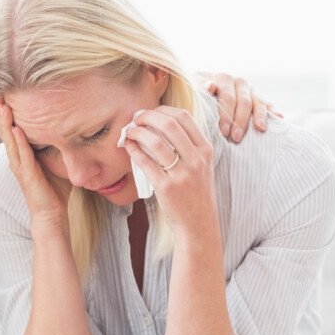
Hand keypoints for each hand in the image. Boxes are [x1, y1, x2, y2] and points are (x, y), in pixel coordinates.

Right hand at [0, 94, 68, 226]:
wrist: (52, 214)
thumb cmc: (55, 187)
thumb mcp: (58, 158)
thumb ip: (59, 142)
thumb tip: (74, 123)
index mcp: (21, 151)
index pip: (10, 125)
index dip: (4, 108)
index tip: (1, 89)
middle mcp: (16, 156)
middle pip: (3, 128)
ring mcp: (19, 165)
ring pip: (8, 138)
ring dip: (4, 121)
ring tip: (0, 103)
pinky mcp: (26, 175)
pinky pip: (21, 155)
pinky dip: (18, 141)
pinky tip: (16, 128)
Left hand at [121, 106, 218, 237]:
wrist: (199, 224)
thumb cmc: (196, 193)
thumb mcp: (201, 166)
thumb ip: (188, 146)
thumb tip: (160, 124)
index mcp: (206, 150)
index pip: (184, 117)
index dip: (162, 110)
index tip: (150, 112)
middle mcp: (196, 159)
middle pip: (169, 124)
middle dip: (147, 116)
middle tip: (135, 118)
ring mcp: (182, 173)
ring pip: (156, 141)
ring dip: (137, 132)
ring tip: (129, 131)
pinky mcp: (166, 187)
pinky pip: (145, 162)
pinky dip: (133, 150)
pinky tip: (128, 146)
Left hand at [197, 71, 282, 142]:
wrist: (201, 91)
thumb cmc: (196, 94)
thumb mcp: (193, 89)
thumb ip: (199, 87)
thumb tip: (211, 86)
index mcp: (223, 78)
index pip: (228, 97)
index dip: (226, 115)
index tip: (223, 131)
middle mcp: (239, 82)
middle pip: (244, 102)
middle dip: (240, 121)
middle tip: (236, 138)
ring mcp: (250, 90)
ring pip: (258, 102)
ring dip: (259, 117)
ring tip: (259, 129)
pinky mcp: (258, 97)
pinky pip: (268, 103)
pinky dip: (273, 110)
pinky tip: (280, 117)